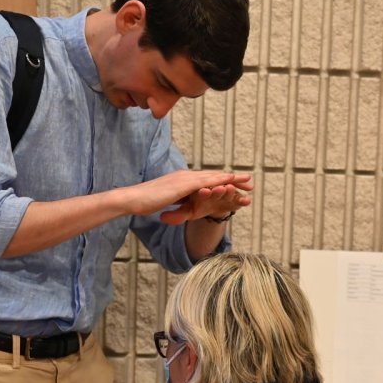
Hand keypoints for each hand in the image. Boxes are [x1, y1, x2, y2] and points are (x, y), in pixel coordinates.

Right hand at [124, 170, 251, 221]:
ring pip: (212, 177)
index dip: (221, 182)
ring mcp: (184, 179)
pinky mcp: (183, 184)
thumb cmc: (143, 202)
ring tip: (248, 179)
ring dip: (231, 178)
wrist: (132, 199)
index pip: (205, 181)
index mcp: (180, 181)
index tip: (235, 185)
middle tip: (249, 181)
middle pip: (213, 176)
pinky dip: (219, 180)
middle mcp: (184, 177)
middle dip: (232, 178)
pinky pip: (205, 182)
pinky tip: (231, 181)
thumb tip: (176, 206)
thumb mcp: (163, 202)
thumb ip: (172, 202)